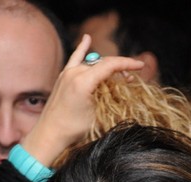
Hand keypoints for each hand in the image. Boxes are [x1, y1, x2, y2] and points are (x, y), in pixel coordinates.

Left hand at [21, 34, 142, 165]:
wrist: (50, 133)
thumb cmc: (74, 129)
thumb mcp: (98, 114)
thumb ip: (110, 97)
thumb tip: (123, 89)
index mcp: (84, 81)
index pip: (110, 65)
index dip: (128, 64)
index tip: (141, 66)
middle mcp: (74, 73)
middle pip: (103, 62)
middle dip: (120, 67)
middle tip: (131, 78)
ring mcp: (67, 73)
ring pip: (93, 62)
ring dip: (107, 66)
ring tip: (120, 74)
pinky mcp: (63, 77)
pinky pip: (75, 58)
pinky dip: (82, 48)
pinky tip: (87, 38)